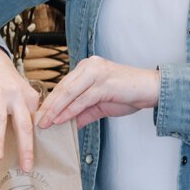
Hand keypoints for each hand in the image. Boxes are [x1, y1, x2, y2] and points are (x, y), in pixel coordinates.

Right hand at [0, 42, 40, 171]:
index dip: (36, 143)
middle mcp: (16, 95)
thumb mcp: (20, 89)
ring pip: (0, 120)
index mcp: (29, 96)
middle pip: (23, 124)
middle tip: (26, 165)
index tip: (34, 160)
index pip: (35, 123)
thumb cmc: (3, 77)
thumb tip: (31, 132)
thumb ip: (26, 108)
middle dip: (26, 147)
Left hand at [36, 56, 159, 128]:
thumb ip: (83, 112)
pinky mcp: (104, 83)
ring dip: (55, 110)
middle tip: (37, 121)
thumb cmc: (128, 94)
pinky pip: (82, 99)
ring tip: (45, 123)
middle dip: (49, 106)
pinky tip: (61, 120)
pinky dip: (69, 110)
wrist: (152, 89)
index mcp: (87, 67)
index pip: (63, 84)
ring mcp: (97, 73)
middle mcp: (90, 65)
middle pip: (63, 87)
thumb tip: (67, 124)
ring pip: (69, 92)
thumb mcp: (100, 104)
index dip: (50, 101)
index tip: (40, 115)